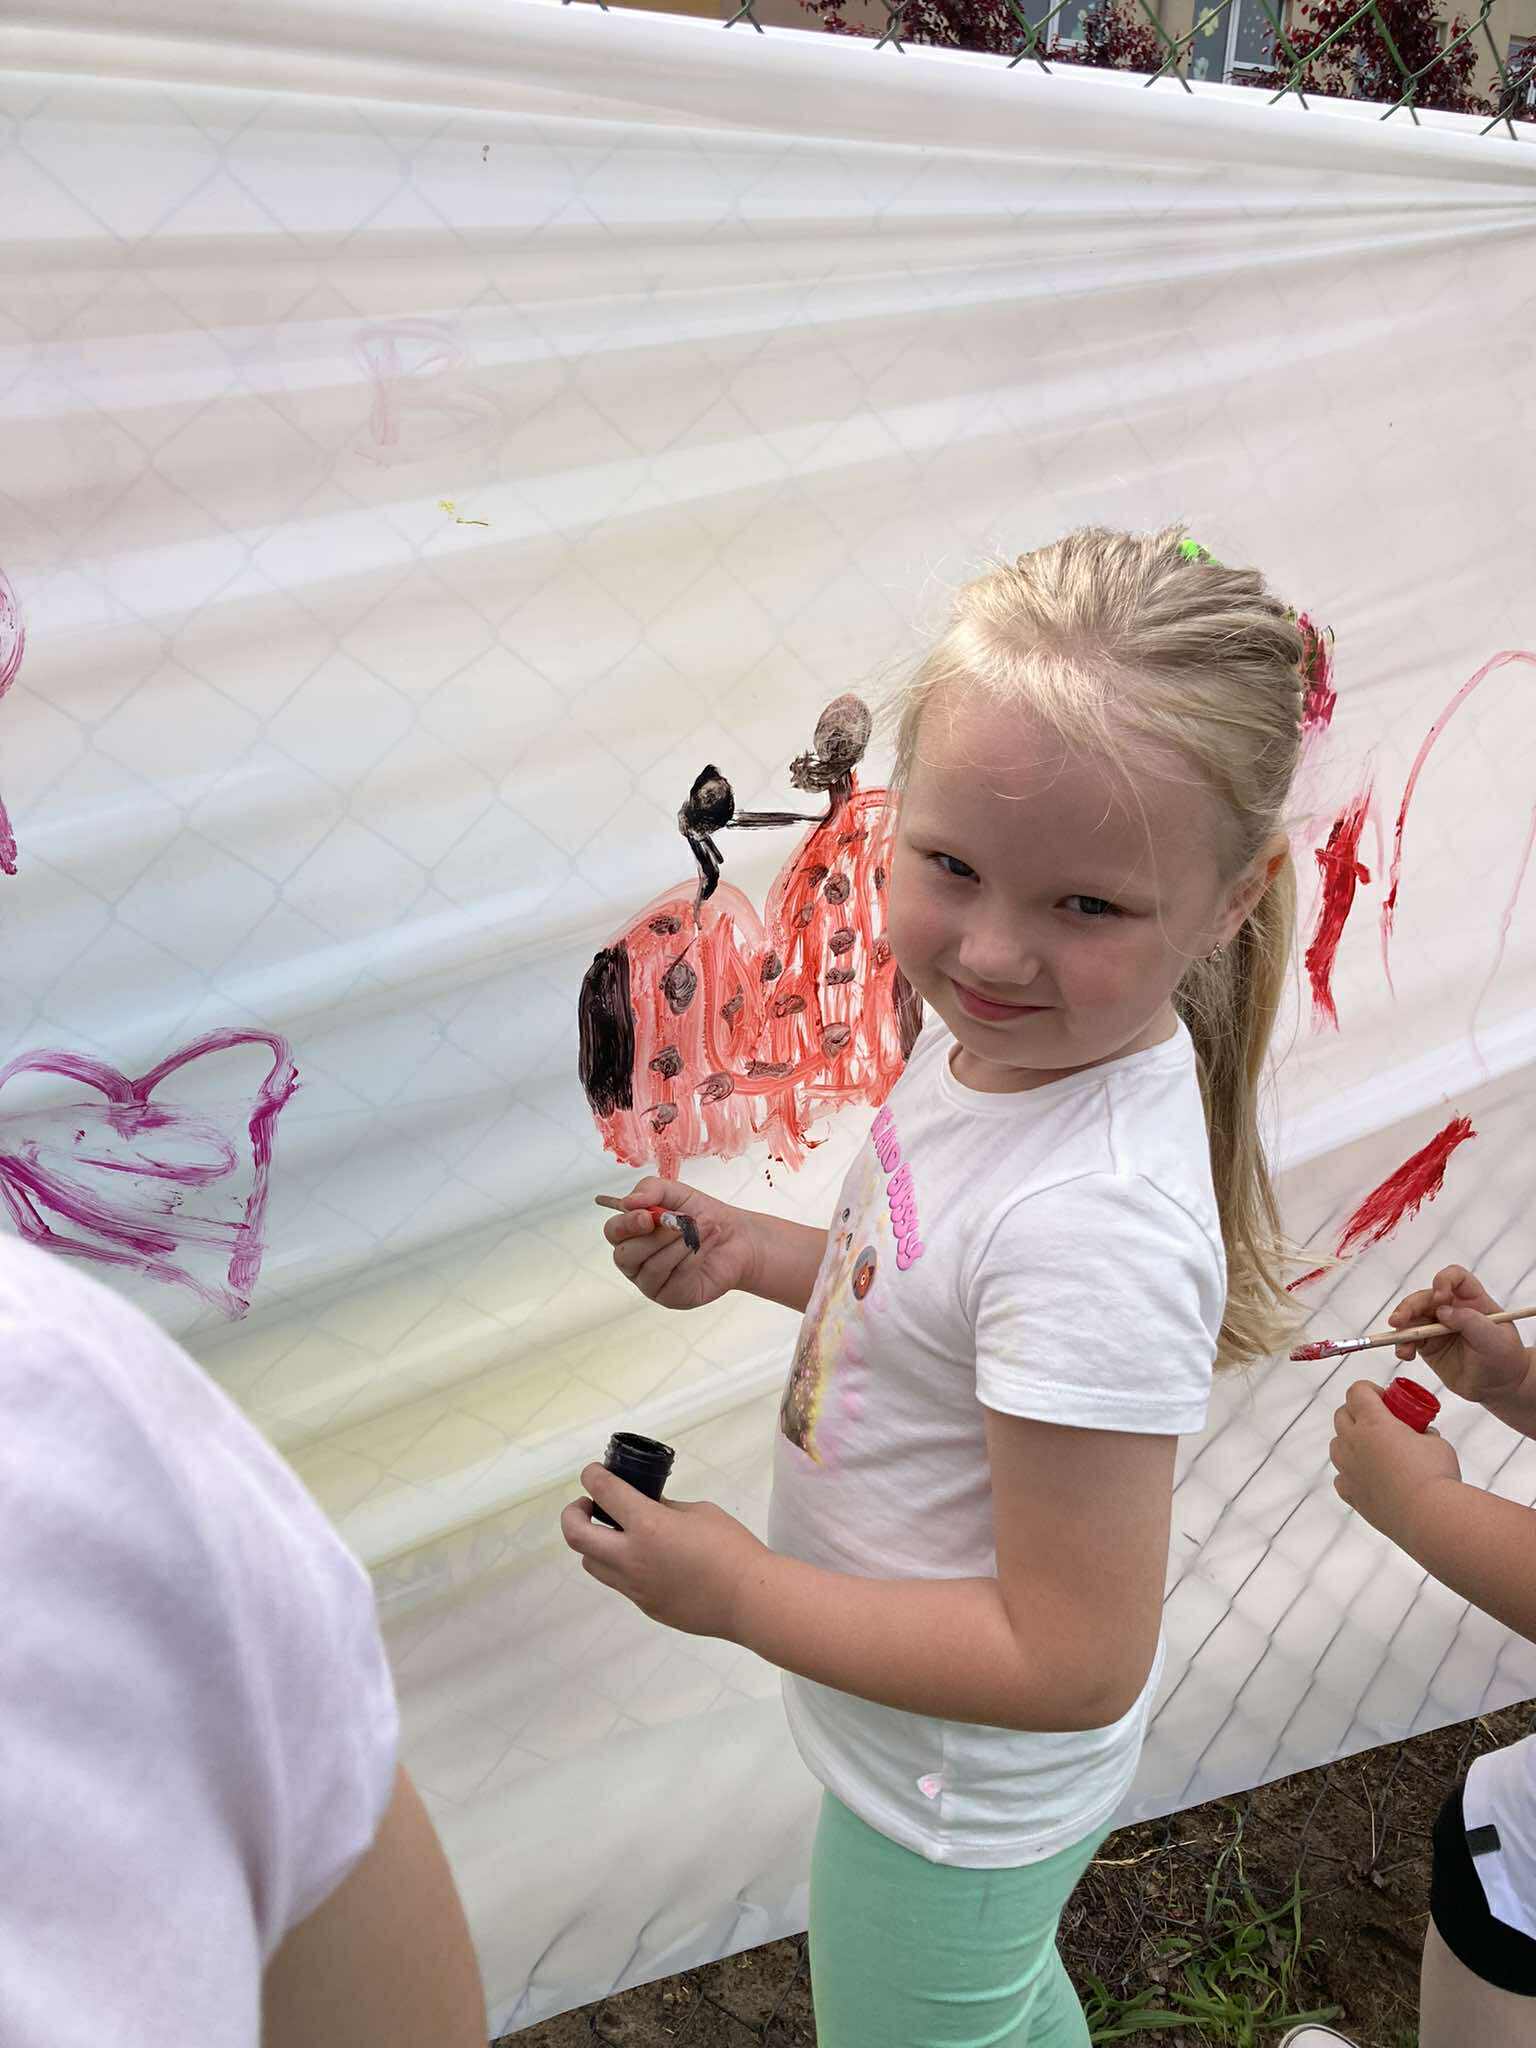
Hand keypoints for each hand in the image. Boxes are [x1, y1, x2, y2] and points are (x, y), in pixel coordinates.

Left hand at [559, 1465, 765, 1637]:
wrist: (749, 1599)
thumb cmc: (732, 1547)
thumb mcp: (699, 1512)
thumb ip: (666, 1508)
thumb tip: (650, 1507)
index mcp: (647, 1526)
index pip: (604, 1493)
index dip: (592, 1477)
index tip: (592, 1473)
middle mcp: (631, 1558)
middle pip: (576, 1535)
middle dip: (573, 1514)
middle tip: (589, 1505)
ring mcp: (635, 1587)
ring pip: (591, 1563)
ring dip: (594, 1544)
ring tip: (617, 1534)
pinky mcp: (646, 1606)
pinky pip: (620, 1583)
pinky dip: (622, 1566)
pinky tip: (648, 1560)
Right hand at [600, 1178, 758, 1310]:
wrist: (737, 1236)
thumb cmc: (701, 1215)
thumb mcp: (676, 1193)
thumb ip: (650, 1190)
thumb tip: (627, 1202)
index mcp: (631, 1235)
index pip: (613, 1232)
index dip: (627, 1224)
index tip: (648, 1216)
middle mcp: (636, 1262)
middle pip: (626, 1255)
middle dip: (657, 1236)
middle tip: (683, 1222)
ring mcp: (652, 1283)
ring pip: (654, 1266)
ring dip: (682, 1243)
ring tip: (707, 1225)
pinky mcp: (673, 1296)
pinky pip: (678, 1276)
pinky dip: (696, 1255)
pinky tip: (710, 1241)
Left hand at [1330, 1380, 1460, 1547]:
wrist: (1430, 1518)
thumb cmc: (1436, 1475)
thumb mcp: (1436, 1441)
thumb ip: (1423, 1433)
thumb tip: (1422, 1435)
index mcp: (1373, 1423)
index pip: (1357, 1391)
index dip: (1370, 1390)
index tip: (1385, 1398)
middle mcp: (1353, 1443)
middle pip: (1341, 1415)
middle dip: (1357, 1412)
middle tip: (1380, 1421)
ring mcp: (1348, 1470)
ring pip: (1336, 1446)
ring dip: (1350, 1441)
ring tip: (1375, 1450)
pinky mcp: (1351, 1495)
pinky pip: (1341, 1478)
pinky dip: (1351, 1474)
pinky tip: (1370, 1477)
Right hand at [1388, 1265, 1532, 1405]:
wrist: (1499, 1386)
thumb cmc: (1504, 1357)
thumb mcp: (1493, 1338)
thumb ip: (1469, 1321)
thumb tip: (1442, 1312)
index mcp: (1472, 1299)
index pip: (1456, 1278)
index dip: (1444, 1281)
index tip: (1440, 1297)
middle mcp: (1451, 1308)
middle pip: (1425, 1298)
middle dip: (1409, 1307)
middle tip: (1399, 1320)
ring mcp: (1436, 1326)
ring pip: (1411, 1317)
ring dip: (1401, 1328)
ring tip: (1401, 1344)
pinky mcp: (1427, 1344)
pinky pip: (1408, 1340)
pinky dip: (1402, 1346)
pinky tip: (1405, 1354)